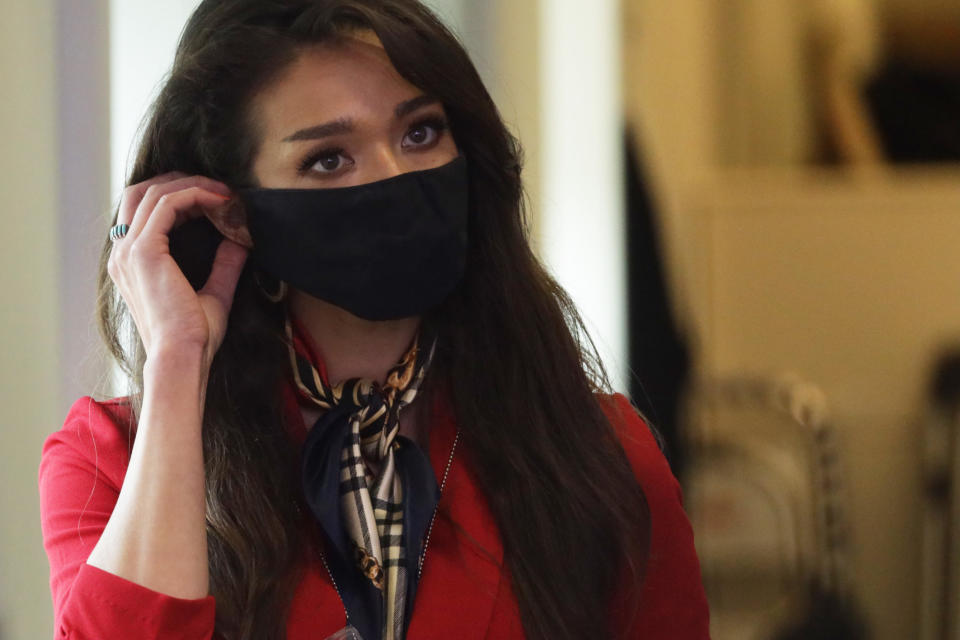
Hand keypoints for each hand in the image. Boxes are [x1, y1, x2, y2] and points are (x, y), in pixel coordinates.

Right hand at [107, 173, 248, 367]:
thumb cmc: (195, 336)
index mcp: (131, 263)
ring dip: (193, 185)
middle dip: (181, 181)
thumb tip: (240, 240)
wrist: (183, 358)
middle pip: (142, 192)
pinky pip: (168, 204)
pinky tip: (221, 201)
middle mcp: (123, 253)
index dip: (179, 196)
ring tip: (225, 192)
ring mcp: (129, 250)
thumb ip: (224, 265)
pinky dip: (195, 194)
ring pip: (156, 192)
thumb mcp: (214, 293)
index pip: (145, 210)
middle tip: (219, 188)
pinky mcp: (144, 250)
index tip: (216, 200)